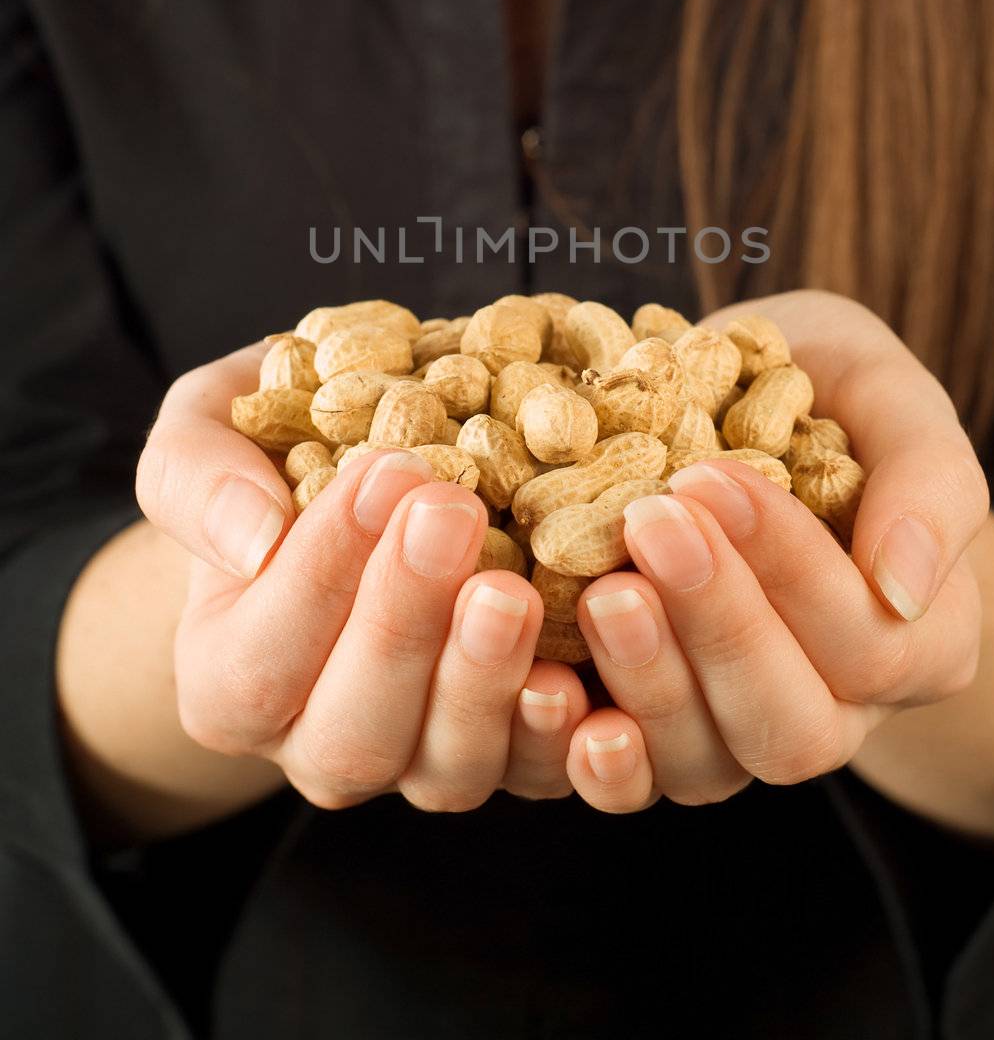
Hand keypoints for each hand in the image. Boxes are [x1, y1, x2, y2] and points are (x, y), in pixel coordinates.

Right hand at [136, 346, 588, 810]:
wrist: (357, 480)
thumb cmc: (271, 453)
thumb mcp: (204, 433)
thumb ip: (198, 478)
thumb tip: (254, 538)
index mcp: (228, 681)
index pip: (262, 659)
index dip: (322, 571)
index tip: (383, 471)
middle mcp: (316, 744)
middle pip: (353, 735)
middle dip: (403, 623)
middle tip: (450, 510)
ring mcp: (417, 762)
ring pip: (446, 769)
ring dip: (483, 682)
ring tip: (512, 588)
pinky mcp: (508, 754)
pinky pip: (538, 776)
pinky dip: (562, 737)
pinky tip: (579, 672)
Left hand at [563, 291, 986, 812]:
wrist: (743, 399)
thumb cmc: (829, 389)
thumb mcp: (889, 396)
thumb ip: (928, 479)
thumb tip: (903, 583)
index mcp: (917, 639)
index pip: (867, 638)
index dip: (788, 566)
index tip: (707, 474)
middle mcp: (837, 711)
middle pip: (789, 724)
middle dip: (717, 624)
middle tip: (649, 524)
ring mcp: (739, 736)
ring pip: (707, 764)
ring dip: (649, 681)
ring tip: (598, 589)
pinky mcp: (652, 739)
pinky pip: (630, 782)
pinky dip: (592, 753)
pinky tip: (547, 690)